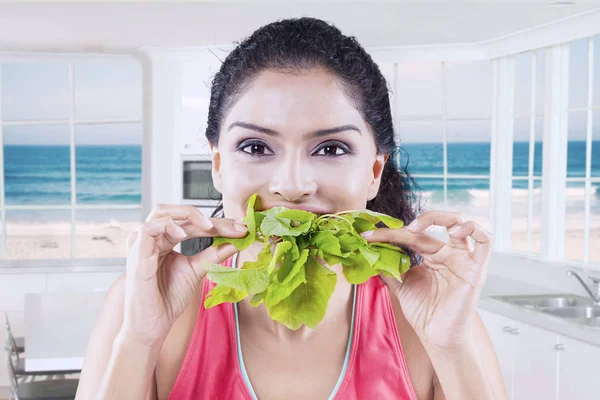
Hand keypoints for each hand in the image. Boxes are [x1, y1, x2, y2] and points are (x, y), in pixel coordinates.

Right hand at [121, 205, 247, 345]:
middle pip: (180, 214)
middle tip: (235, 226)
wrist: (153, 325)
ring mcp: (142, 244)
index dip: (218, 223)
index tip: (242, 227)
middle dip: (211, 218)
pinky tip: (184, 234)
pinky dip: (168, 226)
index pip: (193, 222)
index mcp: (166, 240)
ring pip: (162, 212)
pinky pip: (148, 228)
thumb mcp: (197, 271)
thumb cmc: (168, 299)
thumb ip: (214, 254)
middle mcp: (153, 238)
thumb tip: (237, 241)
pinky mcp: (136, 253)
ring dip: (189, 215)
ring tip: (210, 227)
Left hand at [360, 210, 491, 353]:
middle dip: (404, 226)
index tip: (367, 237)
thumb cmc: (424, 313)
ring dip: (438, 217)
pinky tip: (454, 232)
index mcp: (432, 254)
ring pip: (460, 221)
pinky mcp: (476, 269)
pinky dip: (472, 229)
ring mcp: (463, 258)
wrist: (437, 337)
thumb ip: (389, 267)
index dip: (389, 234)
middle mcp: (449, 252)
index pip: (412, 235)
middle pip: (430, 226)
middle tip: (386, 233)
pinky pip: (485, 241)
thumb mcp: (400, 285)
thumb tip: (370, 251)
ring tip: (415, 228)